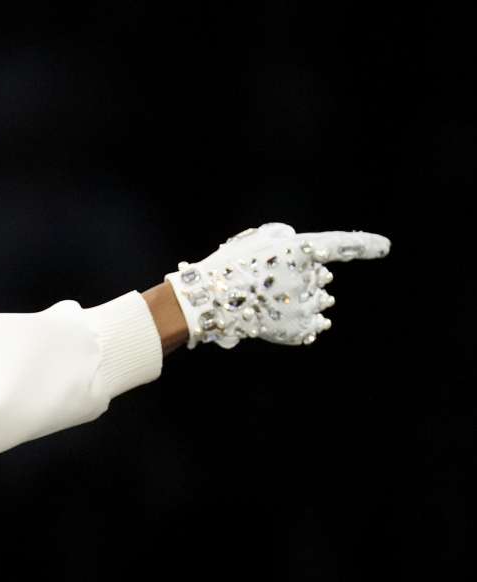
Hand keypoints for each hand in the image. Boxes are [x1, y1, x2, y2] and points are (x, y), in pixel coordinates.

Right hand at [164, 222, 390, 348]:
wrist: (208, 302)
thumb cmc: (228, 268)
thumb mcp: (256, 240)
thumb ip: (289, 242)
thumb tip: (312, 257)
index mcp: (297, 249)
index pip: (343, 245)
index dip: (366, 245)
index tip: (385, 247)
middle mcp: (308, 276)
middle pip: (324, 275)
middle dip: (308, 277)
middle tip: (273, 281)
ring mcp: (305, 304)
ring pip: (322, 300)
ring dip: (304, 299)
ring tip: (272, 301)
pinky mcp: (300, 328)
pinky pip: (316, 324)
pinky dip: (305, 320)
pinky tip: (283, 317)